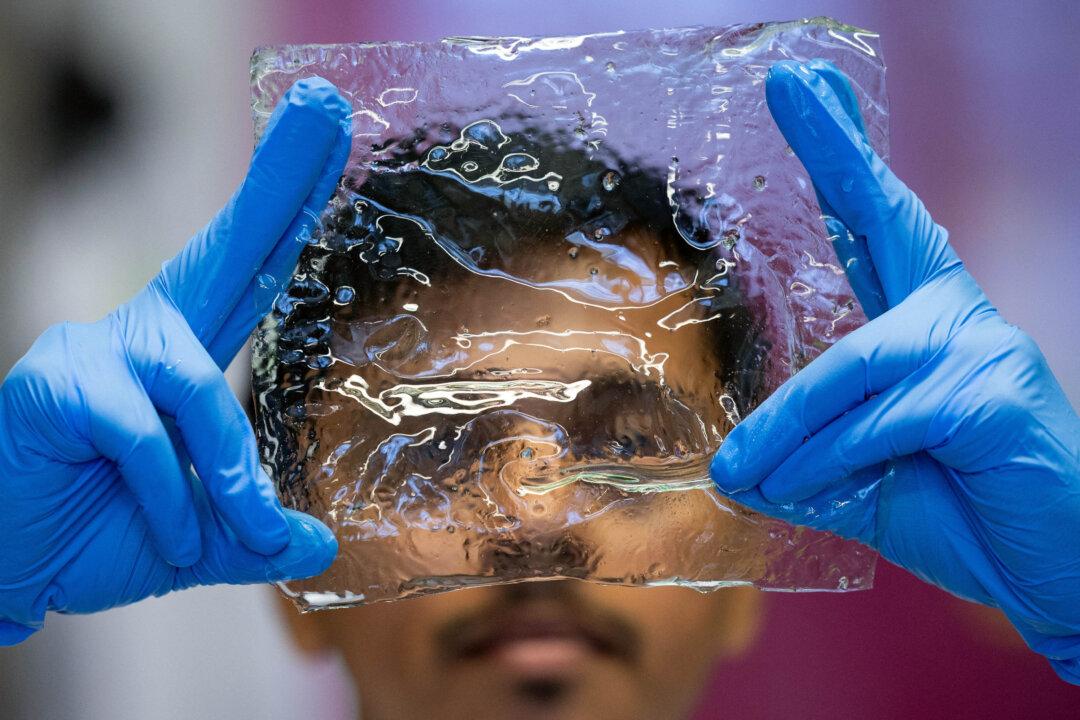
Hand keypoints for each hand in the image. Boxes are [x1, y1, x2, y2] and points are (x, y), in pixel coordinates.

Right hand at [0, 77, 352, 643]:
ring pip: (196, 386)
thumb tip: (319, 543)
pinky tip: (175, 536)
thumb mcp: (195, 537)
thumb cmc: (97, 535)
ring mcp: (93, 351)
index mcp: (182, 354)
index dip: (287, 205)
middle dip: (278, 182)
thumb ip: (251, 534)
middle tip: (328, 105)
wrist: (7, 570)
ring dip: (233, 471)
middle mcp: (143, 334)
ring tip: (249, 530)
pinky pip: (142, 434)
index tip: (329, 133)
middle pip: (225, 252)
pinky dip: (172, 496)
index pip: (250, 269)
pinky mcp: (52, 385)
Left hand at [710, 60, 1079, 681]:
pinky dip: (827, 456)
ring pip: (852, 366)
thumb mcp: (863, 480)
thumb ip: (807, 460)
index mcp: (924, 325)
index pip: (877, 229)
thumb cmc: (963, 514)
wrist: (1050, 573)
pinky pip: (879, 416)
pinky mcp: (991, 391)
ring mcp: (979, 347)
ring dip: (786, 427)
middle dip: (837, 150)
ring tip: (737, 473)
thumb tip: (734, 467)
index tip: (807, 91)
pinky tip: (797, 485)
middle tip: (792, 80)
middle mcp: (955, 317)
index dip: (845, 159)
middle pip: (888, 222)